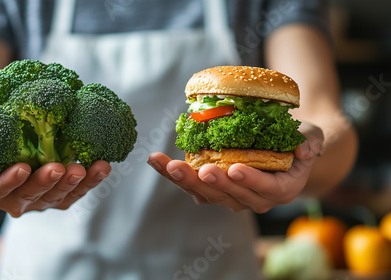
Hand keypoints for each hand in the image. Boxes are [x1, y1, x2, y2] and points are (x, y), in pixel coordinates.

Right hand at [0, 117, 110, 216]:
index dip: (7, 182)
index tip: (22, 168)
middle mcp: (10, 200)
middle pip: (30, 196)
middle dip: (48, 183)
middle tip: (63, 167)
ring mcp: (35, 200)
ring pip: (56, 198)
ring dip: (76, 185)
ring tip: (92, 167)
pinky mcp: (55, 195)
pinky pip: (74, 193)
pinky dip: (90, 182)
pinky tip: (102, 167)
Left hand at [147, 122, 322, 212]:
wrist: (284, 150)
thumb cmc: (298, 141)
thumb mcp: (312, 137)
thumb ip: (311, 141)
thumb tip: (305, 148)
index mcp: (280, 190)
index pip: (264, 189)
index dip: (249, 180)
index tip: (233, 168)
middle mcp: (254, 199)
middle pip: (228, 195)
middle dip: (208, 182)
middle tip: (190, 168)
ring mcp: (231, 196)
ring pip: (205, 193)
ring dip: (183, 179)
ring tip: (163, 164)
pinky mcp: (213, 189)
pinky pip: (192, 185)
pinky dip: (174, 175)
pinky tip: (157, 162)